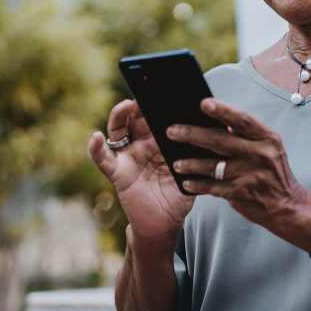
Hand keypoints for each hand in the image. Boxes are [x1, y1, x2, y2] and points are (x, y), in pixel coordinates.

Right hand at [88, 99, 193, 248]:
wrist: (165, 224)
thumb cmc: (180, 194)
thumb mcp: (192, 169)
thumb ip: (196, 151)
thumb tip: (215, 127)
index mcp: (160, 140)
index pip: (156, 114)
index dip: (158, 101)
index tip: (165, 86)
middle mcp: (141, 144)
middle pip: (136, 116)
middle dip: (139, 102)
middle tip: (146, 91)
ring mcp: (128, 156)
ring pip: (118, 130)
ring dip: (119, 115)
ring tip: (125, 107)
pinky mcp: (118, 172)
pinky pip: (103, 159)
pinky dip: (96, 148)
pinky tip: (96, 137)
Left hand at [166, 98, 307, 229]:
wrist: (288, 206)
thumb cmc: (271, 171)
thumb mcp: (267, 148)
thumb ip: (245, 135)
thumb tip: (211, 120)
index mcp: (267, 138)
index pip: (242, 120)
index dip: (223, 110)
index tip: (203, 103)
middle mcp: (260, 154)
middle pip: (221, 140)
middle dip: (193, 135)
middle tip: (172, 131)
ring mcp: (251, 174)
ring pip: (213, 166)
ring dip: (191, 163)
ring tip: (176, 163)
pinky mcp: (242, 193)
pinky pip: (213, 188)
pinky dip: (198, 185)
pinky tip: (186, 183)